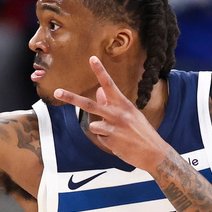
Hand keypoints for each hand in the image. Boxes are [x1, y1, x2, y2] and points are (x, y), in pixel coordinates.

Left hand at [53, 56, 166, 170]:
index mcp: (124, 104)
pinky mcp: (111, 140)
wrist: (154, 153)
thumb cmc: (142, 132)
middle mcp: (118, 113)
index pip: (109, 84)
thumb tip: (99, 91)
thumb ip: (113, 104)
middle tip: (57, 92)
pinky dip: (106, 140)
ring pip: (93, 124)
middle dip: (71, 98)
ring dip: (101, 130)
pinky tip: (119, 143)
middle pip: (89, 104)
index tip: (92, 58)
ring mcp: (113, 127)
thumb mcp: (130, 114)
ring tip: (117, 135)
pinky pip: (100, 137)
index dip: (100, 71)